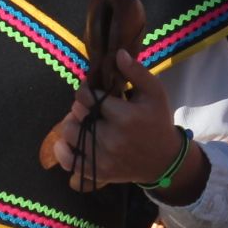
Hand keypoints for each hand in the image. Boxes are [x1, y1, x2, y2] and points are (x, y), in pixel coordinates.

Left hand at [50, 49, 184, 192]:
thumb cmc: (157, 121)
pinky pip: (68, 161)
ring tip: (84, 121)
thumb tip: (118, 54)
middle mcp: (112, 139)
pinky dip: (63, 150)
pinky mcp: (97, 173)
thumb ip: (136, 72)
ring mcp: (103, 158)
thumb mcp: (155, 92)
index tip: (90, 90)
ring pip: (69, 133)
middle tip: (89, 106)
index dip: (85, 89)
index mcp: (125, 117)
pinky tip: (68, 141)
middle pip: (76, 113)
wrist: (164, 160)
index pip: (88, 96)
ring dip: (72, 123)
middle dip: (80, 106)